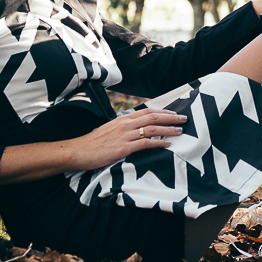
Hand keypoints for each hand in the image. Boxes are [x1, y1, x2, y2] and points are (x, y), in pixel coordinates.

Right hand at [66, 105, 186, 170]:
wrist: (78, 151)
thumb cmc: (93, 143)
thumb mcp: (109, 130)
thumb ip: (123, 128)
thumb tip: (135, 129)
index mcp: (122, 119)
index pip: (146, 111)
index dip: (162, 111)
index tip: (174, 113)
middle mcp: (125, 124)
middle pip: (153, 117)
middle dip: (170, 117)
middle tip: (184, 118)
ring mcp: (124, 136)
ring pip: (151, 128)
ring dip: (168, 129)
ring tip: (180, 131)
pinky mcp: (123, 148)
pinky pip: (145, 143)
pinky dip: (158, 142)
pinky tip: (167, 144)